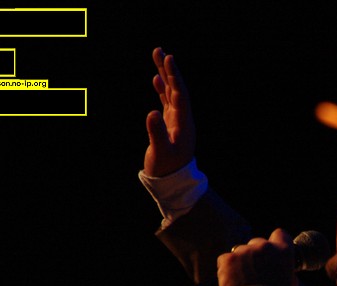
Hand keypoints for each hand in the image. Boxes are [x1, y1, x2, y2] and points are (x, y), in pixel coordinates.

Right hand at [143, 47, 195, 176]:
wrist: (172, 182)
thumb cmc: (167, 169)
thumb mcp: (161, 152)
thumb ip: (157, 133)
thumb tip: (152, 113)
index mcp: (184, 124)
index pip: (180, 95)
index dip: (175, 78)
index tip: (169, 60)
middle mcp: (182, 119)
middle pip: (177, 89)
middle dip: (169, 70)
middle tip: (160, 51)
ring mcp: (177, 121)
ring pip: (171, 93)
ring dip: (165, 76)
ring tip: (158, 57)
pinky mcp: (169, 125)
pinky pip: (167, 102)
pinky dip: (162, 90)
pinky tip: (157, 80)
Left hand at [217, 229, 297, 285]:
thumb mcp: (291, 285)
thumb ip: (286, 271)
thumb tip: (280, 271)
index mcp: (283, 251)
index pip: (280, 235)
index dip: (276, 242)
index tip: (272, 251)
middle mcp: (264, 247)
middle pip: (257, 242)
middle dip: (256, 254)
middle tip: (255, 271)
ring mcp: (245, 251)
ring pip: (240, 250)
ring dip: (241, 261)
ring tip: (242, 280)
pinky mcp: (228, 259)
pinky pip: (225, 259)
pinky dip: (226, 269)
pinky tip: (232, 281)